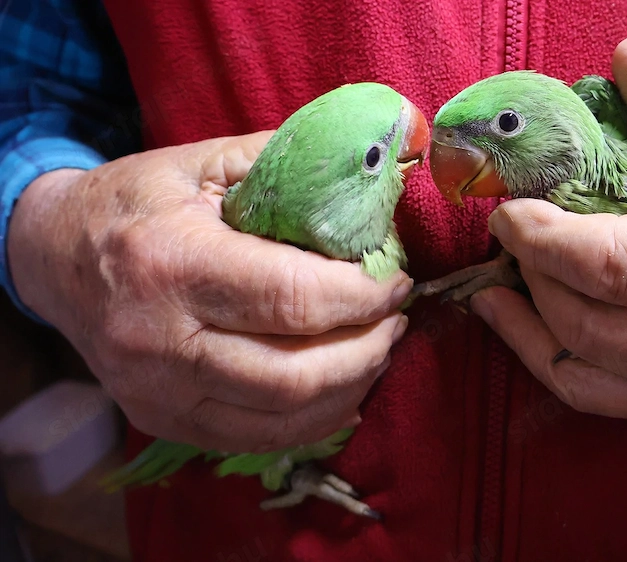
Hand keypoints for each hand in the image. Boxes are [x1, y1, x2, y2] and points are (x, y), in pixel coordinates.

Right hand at [8, 133, 411, 451]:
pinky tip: (345, 392)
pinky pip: (257, 439)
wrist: (55, 257)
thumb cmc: (139, 202)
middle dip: (367, 350)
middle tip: (396, 321)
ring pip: (282, 418)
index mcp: (171, 264)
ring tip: (378, 350)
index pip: (292, 299)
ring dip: (350, 388)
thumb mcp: (205, 162)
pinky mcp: (163, 421)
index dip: (362, 297)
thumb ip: (288, 169)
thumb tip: (373, 185)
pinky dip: (314, 420)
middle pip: (294, 374)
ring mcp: (157, 392)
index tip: (397, 282)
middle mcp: (160, 340)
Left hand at [469, 37, 626, 430]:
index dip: (541, 236)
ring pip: (577, 367)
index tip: (508, 207)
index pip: (610, 264)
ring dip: (525, 319)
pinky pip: (597, 396)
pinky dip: (550, 358)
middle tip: (510, 228)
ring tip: (500, 275)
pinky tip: (525, 322)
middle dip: (531, 270)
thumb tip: (621, 59)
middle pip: (583, 318)